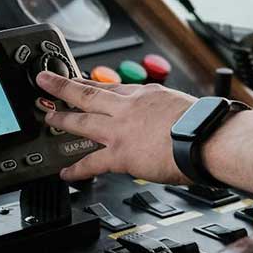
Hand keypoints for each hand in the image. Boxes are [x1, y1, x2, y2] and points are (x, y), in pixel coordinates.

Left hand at [36, 70, 197, 183]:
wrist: (207, 137)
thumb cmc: (204, 124)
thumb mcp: (182, 106)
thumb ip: (168, 111)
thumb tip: (171, 121)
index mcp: (147, 94)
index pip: (113, 87)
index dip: (92, 84)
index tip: (80, 80)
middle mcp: (130, 107)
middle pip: (89, 94)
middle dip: (64, 86)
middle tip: (45, 80)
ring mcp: (122, 129)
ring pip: (83, 120)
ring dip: (62, 118)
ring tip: (47, 116)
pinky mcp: (121, 153)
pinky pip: (92, 162)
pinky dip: (76, 169)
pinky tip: (64, 173)